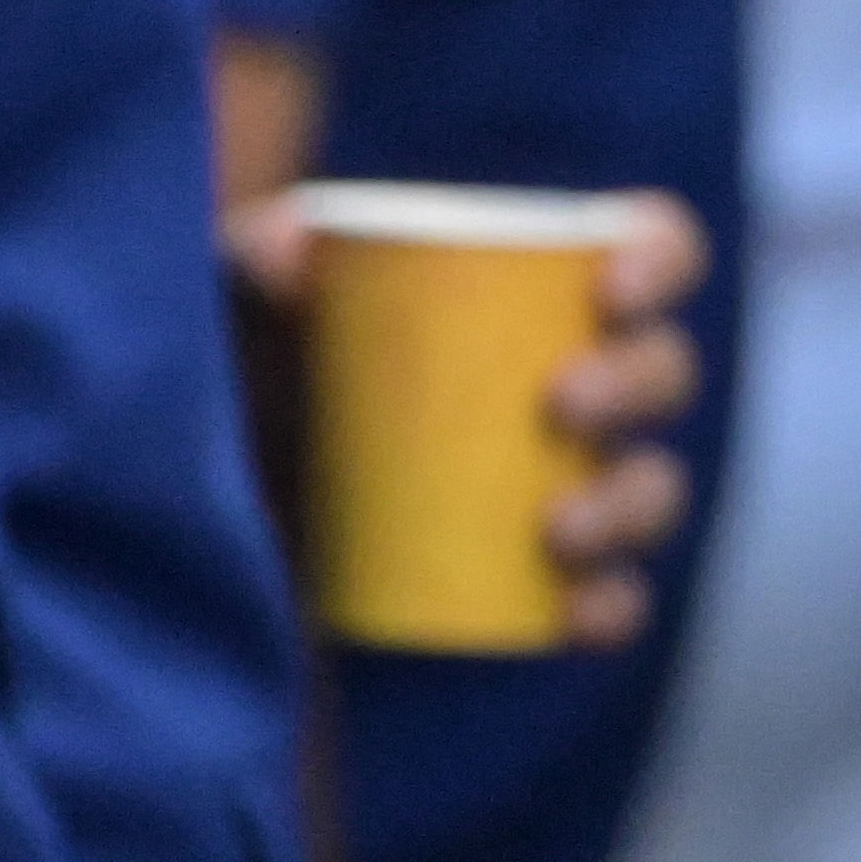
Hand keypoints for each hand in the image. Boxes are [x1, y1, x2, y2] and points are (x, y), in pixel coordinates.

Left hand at [216, 180, 707, 645]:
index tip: (609, 289)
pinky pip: (612, 597)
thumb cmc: (235, 384)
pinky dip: (610, 606)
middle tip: (564, 404)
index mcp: (526, 293)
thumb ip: (243, 269)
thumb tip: (297, 248)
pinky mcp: (537, 583)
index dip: (659, 257)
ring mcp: (563, 486)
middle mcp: (565, 384)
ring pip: (654, 486)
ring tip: (559, 530)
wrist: (197, 522)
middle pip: (663, 368)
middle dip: (639, 382)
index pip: (643, 246)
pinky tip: (577, 615)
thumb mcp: (227, 318)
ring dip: (633, 503)